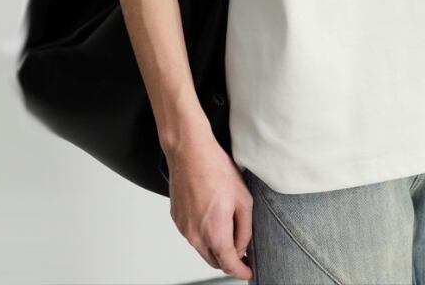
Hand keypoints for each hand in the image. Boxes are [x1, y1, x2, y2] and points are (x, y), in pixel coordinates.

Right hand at [163, 119, 253, 280]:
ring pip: (202, 248)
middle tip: (242, 250)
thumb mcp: (243, 199)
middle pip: (214, 260)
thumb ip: (245, 229)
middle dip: (229, 259)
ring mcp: (183, 228)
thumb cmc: (216, 170)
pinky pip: (192, 234)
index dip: (241, 271)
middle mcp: (195, 236)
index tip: (248, 272)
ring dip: (215, 245)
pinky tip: (211, 214)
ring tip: (228, 227)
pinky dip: (203, 233)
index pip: (229, 265)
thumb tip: (243, 247)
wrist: (189, 152)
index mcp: (215, 233)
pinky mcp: (176, 218)